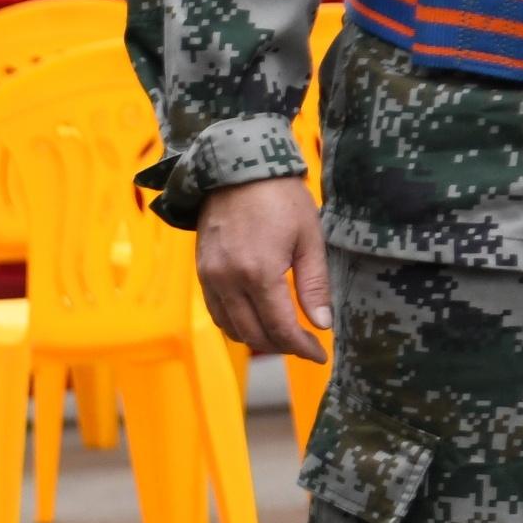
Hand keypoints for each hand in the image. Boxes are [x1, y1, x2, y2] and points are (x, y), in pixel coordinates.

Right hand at [196, 177, 330, 361]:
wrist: (236, 168)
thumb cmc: (280, 198)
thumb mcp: (309, 239)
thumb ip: (314, 286)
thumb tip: (322, 324)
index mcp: (259, 273)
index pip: (280, 327)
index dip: (302, 347)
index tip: (320, 353)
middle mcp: (228, 281)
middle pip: (253, 335)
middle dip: (282, 346)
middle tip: (306, 345)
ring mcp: (209, 277)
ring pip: (231, 328)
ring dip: (258, 338)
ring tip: (283, 334)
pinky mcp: (201, 272)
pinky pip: (216, 312)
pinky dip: (236, 324)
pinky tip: (256, 318)